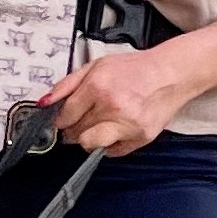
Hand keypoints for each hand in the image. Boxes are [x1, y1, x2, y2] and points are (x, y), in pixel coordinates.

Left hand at [41, 42, 195, 155]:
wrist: (171, 73)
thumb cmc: (136, 69)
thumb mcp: (97, 66)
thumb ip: (68, 84)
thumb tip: (45, 102)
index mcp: (98, 86)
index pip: (66, 115)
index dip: (61, 120)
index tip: (63, 121)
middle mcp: (112, 106)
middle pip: (76, 131)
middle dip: (74, 129)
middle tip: (82, 121)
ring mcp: (127, 124)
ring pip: (91, 144)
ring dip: (88, 139)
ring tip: (97, 127)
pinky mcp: (140, 136)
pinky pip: (113, 151)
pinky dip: (109, 144)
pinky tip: (115, 129)